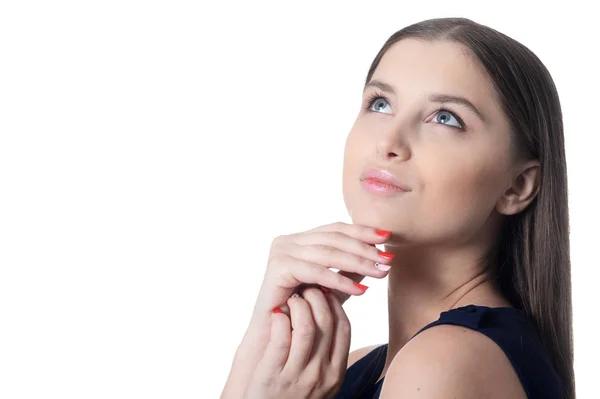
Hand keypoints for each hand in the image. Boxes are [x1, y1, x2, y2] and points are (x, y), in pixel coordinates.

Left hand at [244, 286, 350, 398]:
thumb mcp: (320, 381)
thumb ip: (327, 353)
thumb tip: (329, 315)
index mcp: (335, 373)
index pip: (344, 328)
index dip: (335, 304)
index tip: (325, 290)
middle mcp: (320, 374)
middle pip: (326, 323)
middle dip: (317, 297)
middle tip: (306, 287)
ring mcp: (296, 376)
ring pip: (304, 328)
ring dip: (298, 305)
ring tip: (291, 297)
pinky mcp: (271, 376)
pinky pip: (280, 339)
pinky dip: (279, 319)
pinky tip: (276, 313)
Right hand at [254, 222, 392, 319]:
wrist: (275, 338)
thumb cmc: (304, 313)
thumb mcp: (333, 286)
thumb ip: (351, 269)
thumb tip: (380, 256)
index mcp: (300, 239)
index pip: (335, 229)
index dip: (361, 231)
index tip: (387, 236)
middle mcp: (288, 241)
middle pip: (334, 238)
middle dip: (364, 248)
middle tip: (388, 259)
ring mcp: (281, 251)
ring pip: (328, 253)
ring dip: (358, 263)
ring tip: (380, 273)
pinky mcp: (278, 267)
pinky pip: (316, 271)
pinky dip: (340, 280)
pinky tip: (361, 290)